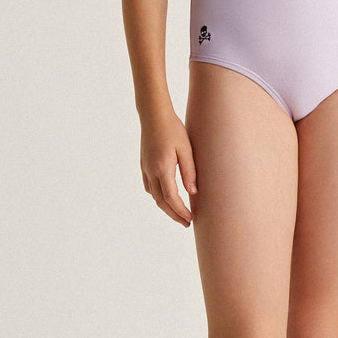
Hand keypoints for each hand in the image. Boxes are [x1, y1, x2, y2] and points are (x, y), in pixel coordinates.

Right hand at [140, 110, 197, 226]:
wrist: (153, 115)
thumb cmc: (173, 129)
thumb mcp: (186, 149)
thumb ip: (189, 172)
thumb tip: (193, 192)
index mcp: (162, 168)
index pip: (171, 198)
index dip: (180, 211)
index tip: (190, 219)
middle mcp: (151, 171)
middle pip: (161, 201)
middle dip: (174, 214)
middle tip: (186, 222)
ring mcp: (145, 168)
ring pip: (154, 195)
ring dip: (165, 207)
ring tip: (178, 213)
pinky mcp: (144, 165)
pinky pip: (149, 186)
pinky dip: (158, 196)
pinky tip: (166, 196)